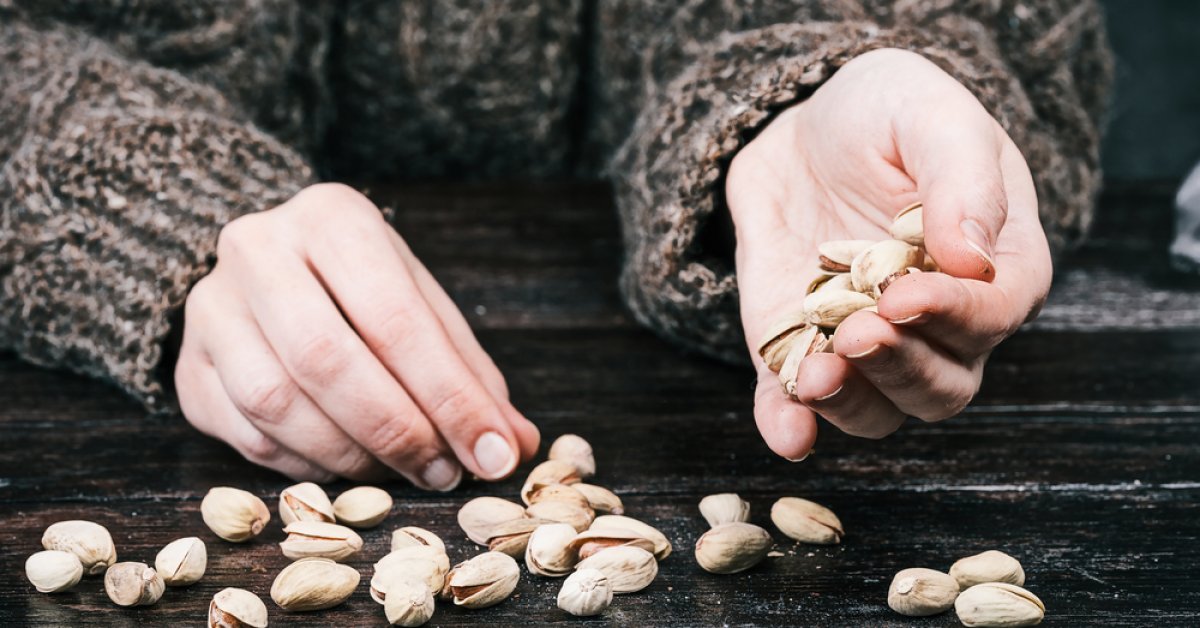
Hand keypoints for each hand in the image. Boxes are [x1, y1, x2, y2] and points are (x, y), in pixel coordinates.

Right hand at [175, 183, 539, 486]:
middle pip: (326, 359)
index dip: (449, 396)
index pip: (396, 317)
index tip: (491, 451)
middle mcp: (258, 248)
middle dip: (397, 430)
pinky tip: (345, 465)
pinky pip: (245, 436)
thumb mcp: (422, 307)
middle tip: (443, 470)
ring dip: (350, 454)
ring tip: (399, 470)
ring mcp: (211, 306)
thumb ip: (467, 372)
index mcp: (333, 217)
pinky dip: (305, 466)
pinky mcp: (187, 366)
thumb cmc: (363, 291)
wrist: (271, 272)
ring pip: (276, 402)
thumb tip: (511, 446)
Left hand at [725, 49, 1050, 459]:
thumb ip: (961, 178)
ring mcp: (869, 342)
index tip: (904, 294)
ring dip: (851, 402)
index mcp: (995, 266)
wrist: (806, 129)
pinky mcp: (801, 346)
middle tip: (858, 332)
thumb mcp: (929, 117)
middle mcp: (939, 323)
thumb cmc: (887, 113)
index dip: (953, 315)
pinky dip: (793, 425)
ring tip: (817, 373)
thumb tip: (971, 255)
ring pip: (880, 409)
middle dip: (900, 367)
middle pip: (942, 384)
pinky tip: (787, 431)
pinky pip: (800, 406)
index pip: (992, 315)